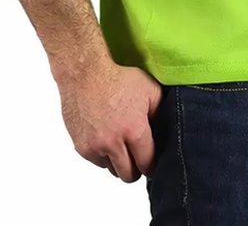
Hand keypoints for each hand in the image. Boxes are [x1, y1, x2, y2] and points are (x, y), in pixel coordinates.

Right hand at [51, 59, 163, 182]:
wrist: (85, 73)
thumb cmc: (117, 77)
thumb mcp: (150, 90)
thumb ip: (161, 111)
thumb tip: (166, 128)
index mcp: (135, 131)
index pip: (147, 164)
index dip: (152, 163)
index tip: (151, 160)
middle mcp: (114, 143)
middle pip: (129, 175)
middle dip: (135, 168)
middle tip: (136, 156)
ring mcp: (96, 147)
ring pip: (112, 170)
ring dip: (117, 161)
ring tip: (119, 141)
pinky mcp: (81, 148)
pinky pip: (96, 161)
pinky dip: (102, 154)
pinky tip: (105, 136)